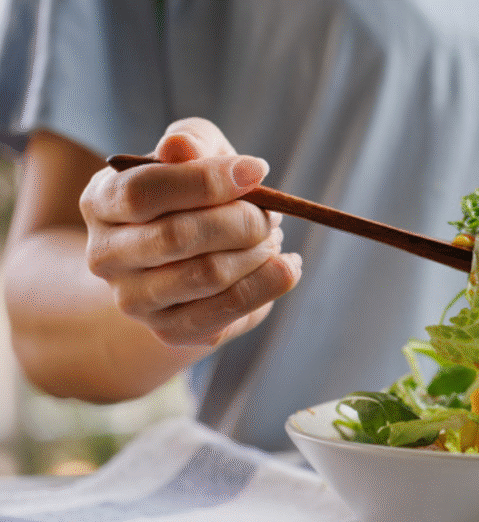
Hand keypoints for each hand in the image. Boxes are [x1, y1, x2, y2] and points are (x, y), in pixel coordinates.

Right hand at [79, 117, 301, 346]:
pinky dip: (269, 284)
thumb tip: (180, 147)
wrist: (188, 256)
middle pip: (178, 237)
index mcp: (102, 201)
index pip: (143, 191)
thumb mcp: (195, 152)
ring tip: (273, 237)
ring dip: (258, 252)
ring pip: (209, 275)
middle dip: (242, 220)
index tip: (257, 172)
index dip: (206, 181)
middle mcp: (105, 256)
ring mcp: (134, 300)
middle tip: (272, 214)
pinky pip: (228, 310)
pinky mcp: (171, 330)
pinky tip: (285, 266)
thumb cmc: (193, 191)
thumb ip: (192, 142)